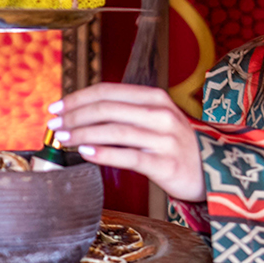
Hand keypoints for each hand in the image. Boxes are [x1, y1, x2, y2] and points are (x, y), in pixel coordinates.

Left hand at [49, 83, 205, 201]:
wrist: (210, 171)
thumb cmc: (174, 146)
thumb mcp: (155, 120)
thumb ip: (125, 113)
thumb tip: (82, 114)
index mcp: (155, 98)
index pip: (108, 91)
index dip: (78, 97)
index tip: (56, 107)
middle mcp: (160, 114)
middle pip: (107, 109)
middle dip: (74, 116)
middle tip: (54, 125)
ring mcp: (163, 139)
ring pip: (114, 131)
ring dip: (82, 134)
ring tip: (62, 139)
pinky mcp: (164, 163)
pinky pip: (128, 156)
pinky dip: (103, 154)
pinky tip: (85, 154)